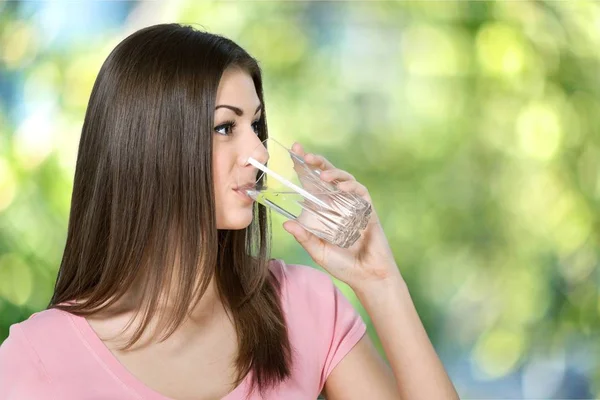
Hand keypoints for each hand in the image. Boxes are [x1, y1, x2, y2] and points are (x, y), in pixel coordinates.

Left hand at [282, 142, 401, 290]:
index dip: (304, 168)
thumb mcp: (318, 251)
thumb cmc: (343, 265)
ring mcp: (354, 205)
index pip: (312, 183)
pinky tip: (342, 188)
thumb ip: (305, 237)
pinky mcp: (368, 209)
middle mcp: (338, 203)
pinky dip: (351, 187)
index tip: (294, 152)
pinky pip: (361, 192)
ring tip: (322, 174)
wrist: (368, 276)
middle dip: (317, 162)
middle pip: (327, 175)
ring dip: (334, 173)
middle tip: (305, 155)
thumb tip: (286, 224)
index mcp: (324, 209)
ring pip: (345, 179)